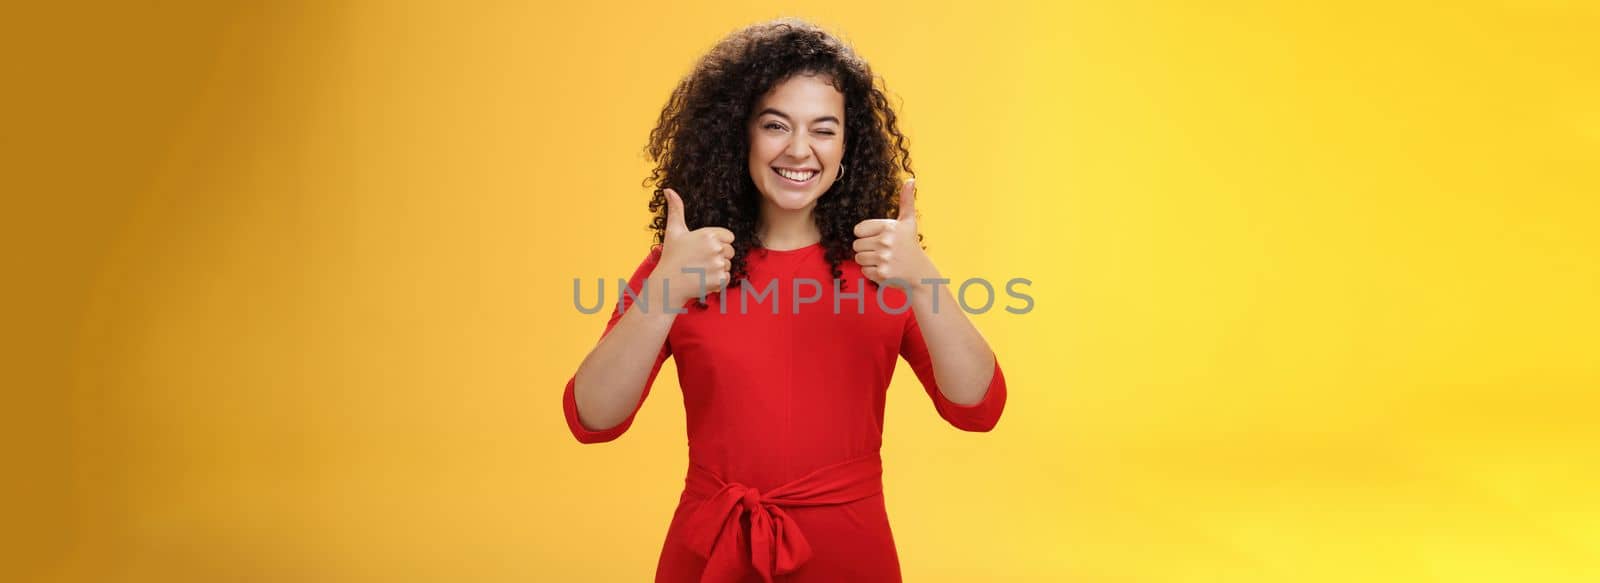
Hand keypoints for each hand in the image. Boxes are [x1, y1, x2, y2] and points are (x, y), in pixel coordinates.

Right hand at [651, 188, 734, 306]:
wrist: (668, 283)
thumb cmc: (671, 256)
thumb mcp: (674, 230)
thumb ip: (676, 209)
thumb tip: (668, 189)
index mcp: (708, 234)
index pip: (729, 237)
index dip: (718, 242)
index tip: (703, 248)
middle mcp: (716, 248)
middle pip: (730, 251)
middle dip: (718, 256)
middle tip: (699, 260)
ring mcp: (718, 265)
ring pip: (728, 265)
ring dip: (717, 269)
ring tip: (700, 270)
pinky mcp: (719, 280)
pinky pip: (727, 278)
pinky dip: (717, 281)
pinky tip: (702, 279)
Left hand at [852, 178, 936, 289]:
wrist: (920, 272)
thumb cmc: (910, 244)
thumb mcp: (908, 222)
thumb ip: (906, 200)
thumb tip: (911, 179)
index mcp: (889, 227)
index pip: (858, 230)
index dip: (866, 235)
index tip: (879, 238)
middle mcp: (886, 241)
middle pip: (856, 245)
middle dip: (866, 248)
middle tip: (882, 250)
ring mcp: (884, 258)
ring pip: (858, 258)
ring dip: (868, 260)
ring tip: (883, 259)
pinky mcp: (882, 273)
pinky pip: (864, 270)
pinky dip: (872, 272)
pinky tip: (885, 269)